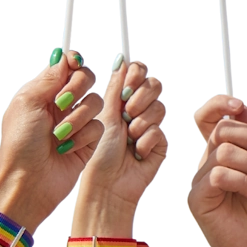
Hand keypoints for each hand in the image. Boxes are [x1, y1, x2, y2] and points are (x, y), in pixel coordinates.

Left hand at [0, 48, 103, 233]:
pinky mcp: (89, 139)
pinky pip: (99, 126)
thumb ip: (50, 78)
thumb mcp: (28, 103)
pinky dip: (82, 136)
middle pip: (87, 78)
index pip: (68, 66)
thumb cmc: (20, 146)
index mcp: (45, 92)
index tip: (74, 65)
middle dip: (77, 88)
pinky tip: (66, 148)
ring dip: (76, 118)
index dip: (75, 62)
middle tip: (61, 103)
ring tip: (59, 135)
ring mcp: (78, 121)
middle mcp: (63, 104)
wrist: (27, 182)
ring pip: (95, 102)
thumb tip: (65, 56)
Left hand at [77, 58, 167, 215]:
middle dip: (140, 97)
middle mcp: (132, 112)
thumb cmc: (88, 155)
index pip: (136, 73)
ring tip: (128, 138)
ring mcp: (145, 128)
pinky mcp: (155, 146)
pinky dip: (145, 141)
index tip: (127, 86)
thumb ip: (109, 85)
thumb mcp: (91, 113)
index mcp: (116, 101)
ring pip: (158, 107)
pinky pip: (159, 132)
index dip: (136, 75)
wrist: (100, 187)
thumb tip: (114, 59)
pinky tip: (134, 152)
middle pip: (153, 85)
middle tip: (126, 113)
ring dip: (141, 122)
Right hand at [187, 96, 246, 246]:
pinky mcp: (199, 199)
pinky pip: (218, 174)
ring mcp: (201, 180)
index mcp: (223, 152)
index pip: (208, 118)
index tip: (238, 106)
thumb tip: (239, 107)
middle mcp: (209, 163)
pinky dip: (243, 180)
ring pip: (224, 151)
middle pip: (221, 129)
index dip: (219, 104)